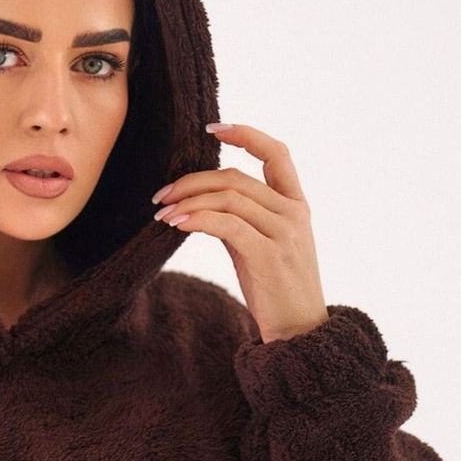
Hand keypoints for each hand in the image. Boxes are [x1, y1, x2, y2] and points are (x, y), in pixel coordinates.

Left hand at [151, 123, 329, 343]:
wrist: (300, 332)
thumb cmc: (276, 290)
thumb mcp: (262, 246)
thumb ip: (241, 219)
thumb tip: (199, 202)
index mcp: (297, 204)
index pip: (276, 153)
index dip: (246, 134)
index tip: (213, 128)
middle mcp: (294, 213)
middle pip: (236, 177)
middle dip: (192, 181)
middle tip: (161, 195)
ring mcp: (284, 233)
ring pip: (228, 198)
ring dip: (188, 202)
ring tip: (161, 214)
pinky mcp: (268, 255)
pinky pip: (226, 225)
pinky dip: (196, 219)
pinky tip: (175, 224)